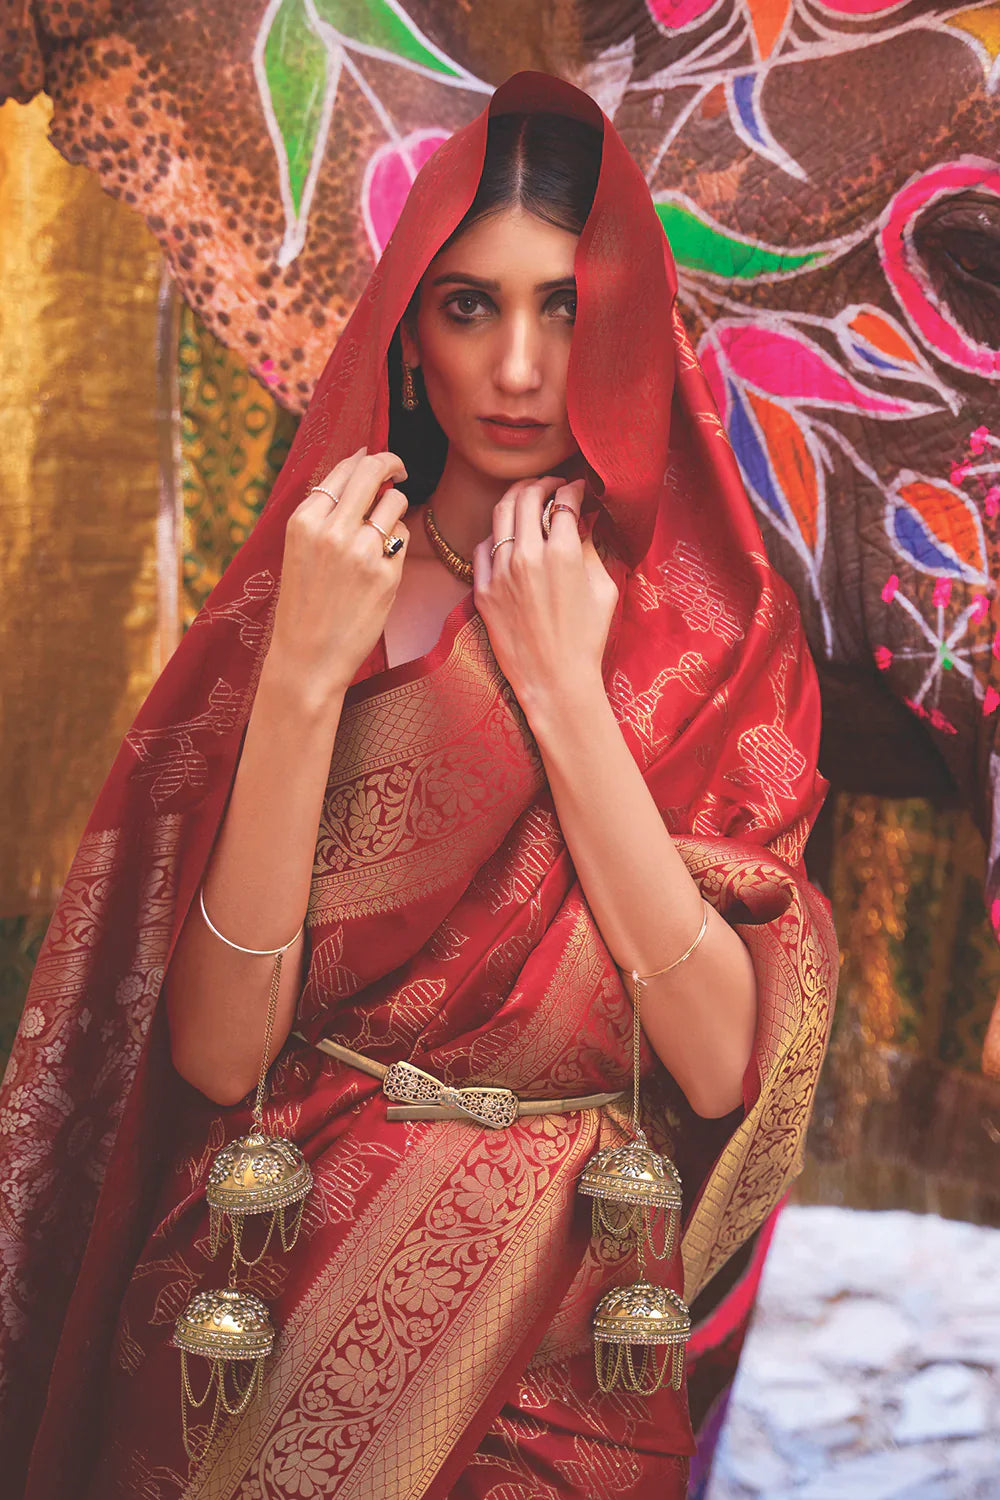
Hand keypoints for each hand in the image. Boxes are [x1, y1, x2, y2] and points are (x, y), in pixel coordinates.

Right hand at [267, 447, 408, 703]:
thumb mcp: (300, 550)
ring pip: (395, 502)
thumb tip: (361, 466)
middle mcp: (331, 529)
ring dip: (395, 508)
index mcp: (303, 521)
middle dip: (391, 462)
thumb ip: (325, 513)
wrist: (308, 657)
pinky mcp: (385, 573)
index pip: (342, 470)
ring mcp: (361, 550)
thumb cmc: (304, 605)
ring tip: (384, 529)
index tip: (376, 459)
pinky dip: (398, 542)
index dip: (365, 458)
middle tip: (399, 468)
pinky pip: (403, 537)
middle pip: (372, 472)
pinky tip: (383, 560)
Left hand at [472, 477, 618, 720]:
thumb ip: (591, 549)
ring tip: (528, 498)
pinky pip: (483, 547)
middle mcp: (528, 556)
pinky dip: (497, 534)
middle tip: (553, 486)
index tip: (578, 489)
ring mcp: (501, 572)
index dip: (574, 488)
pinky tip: (508, 535)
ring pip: (501, 514)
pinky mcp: (483, 590)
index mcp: (564, 553)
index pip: (565, 501)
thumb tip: (584, 522)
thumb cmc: (587, 639)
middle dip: (543, 483)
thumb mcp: (603, 589)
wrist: (555, 680)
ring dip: (517, 498)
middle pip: (528, 496)